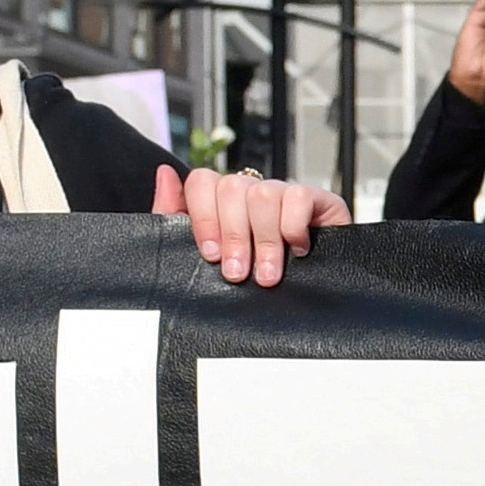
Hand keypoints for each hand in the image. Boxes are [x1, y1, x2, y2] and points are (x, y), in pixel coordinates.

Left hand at [162, 166, 340, 285]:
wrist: (306, 311)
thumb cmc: (249, 284)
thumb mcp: (200, 258)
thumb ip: (173, 217)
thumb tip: (165, 174)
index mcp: (223, 203)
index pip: (203, 181)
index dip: (203, 217)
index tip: (210, 255)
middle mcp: (253, 193)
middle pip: (232, 187)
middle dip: (233, 236)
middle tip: (238, 274)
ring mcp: (285, 195)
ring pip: (263, 193)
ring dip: (264, 241)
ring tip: (267, 276)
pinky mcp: (319, 201)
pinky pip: (298, 197)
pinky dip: (293, 228)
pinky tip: (297, 251)